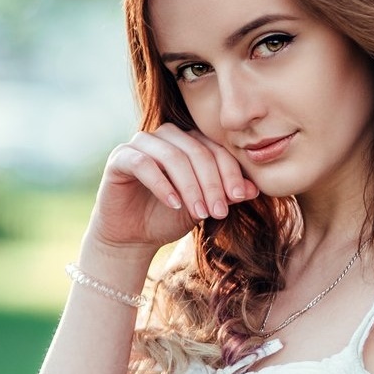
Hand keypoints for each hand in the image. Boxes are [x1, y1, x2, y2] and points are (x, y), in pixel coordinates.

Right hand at [90, 124, 260, 251]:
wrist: (132, 237)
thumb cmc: (168, 218)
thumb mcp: (203, 207)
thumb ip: (225, 195)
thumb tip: (254, 189)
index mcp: (188, 141)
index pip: (215, 149)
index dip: (229, 172)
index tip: (239, 198)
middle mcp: (165, 136)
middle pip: (196, 151)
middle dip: (211, 183)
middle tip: (219, 212)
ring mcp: (140, 144)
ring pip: (173, 156)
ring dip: (190, 186)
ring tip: (199, 213)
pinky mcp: (120, 158)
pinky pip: (144, 164)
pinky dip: (162, 184)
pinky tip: (174, 204)